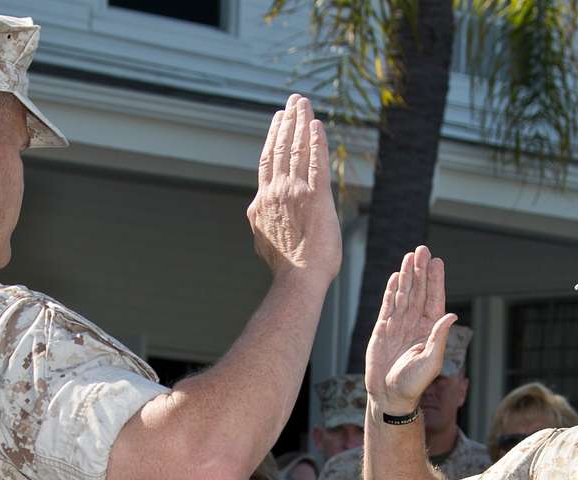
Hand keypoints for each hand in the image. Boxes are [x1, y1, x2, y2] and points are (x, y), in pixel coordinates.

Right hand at [247, 95, 340, 283]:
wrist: (297, 280)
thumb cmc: (287, 269)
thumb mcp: (266, 242)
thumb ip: (265, 225)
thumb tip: (260, 223)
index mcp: (262, 203)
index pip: (268, 162)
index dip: (273, 137)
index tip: (278, 120)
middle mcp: (275, 192)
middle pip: (280, 148)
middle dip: (288, 121)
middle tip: (293, 102)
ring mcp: (294, 193)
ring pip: (296, 150)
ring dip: (301, 123)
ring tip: (303, 104)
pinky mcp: (316, 198)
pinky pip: (316, 163)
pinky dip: (316, 142)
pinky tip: (317, 126)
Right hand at [364, 246, 454, 416]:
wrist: (388, 395)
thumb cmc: (412, 383)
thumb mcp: (431, 361)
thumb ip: (439, 337)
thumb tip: (452, 315)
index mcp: (430, 330)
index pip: (434, 300)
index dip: (436, 280)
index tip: (437, 262)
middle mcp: (415, 324)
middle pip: (419, 292)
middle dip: (421, 271)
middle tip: (422, 250)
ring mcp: (399, 325)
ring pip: (404, 295)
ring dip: (407, 276)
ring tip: (409, 256)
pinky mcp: (383, 329)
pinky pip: (388, 305)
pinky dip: (391, 290)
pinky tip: (396, 276)